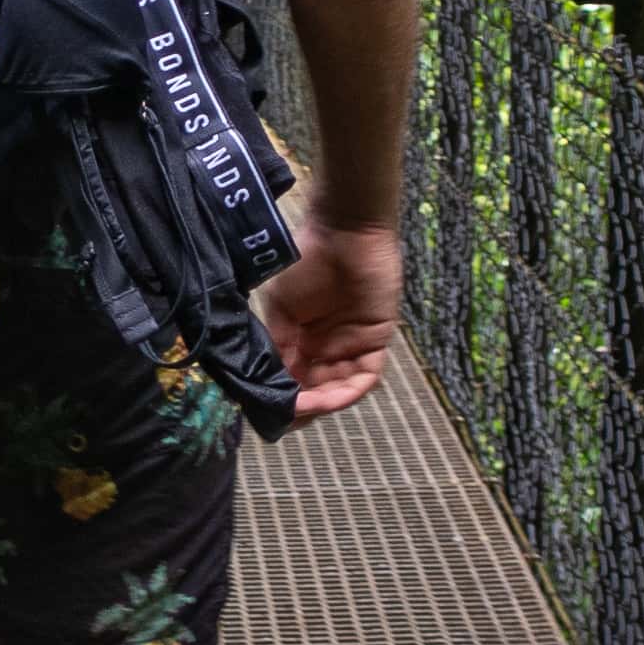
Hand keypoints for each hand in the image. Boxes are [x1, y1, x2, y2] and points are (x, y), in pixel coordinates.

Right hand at [256, 206, 402, 421]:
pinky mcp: (375, 341)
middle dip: (303, 407)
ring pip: (338, 388)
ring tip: (308, 405)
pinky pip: (365, 376)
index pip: (291, 381)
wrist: (342, 231)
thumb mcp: (279, 307)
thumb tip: (268, 383)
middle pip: (316, 390)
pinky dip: (349, 391)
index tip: (269, 410)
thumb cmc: (305, 260)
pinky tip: (331, 397)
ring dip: (324, 402)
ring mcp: (351, 346)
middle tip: (289, 414)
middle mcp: (325, 348)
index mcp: (299, 341)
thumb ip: (277, 344)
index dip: (282, 399)